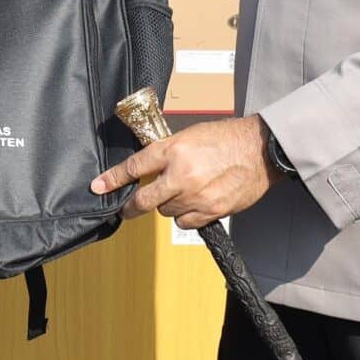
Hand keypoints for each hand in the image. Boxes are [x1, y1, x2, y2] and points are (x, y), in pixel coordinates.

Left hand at [91, 116, 278, 229]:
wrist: (260, 150)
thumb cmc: (227, 137)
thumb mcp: (191, 135)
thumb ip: (168, 152)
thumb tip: (149, 168)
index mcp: (173, 150)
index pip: (134, 167)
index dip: (112, 179)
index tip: (98, 187)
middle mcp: (181, 175)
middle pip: (144, 201)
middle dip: (131, 207)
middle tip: (126, 210)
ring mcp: (196, 196)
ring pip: (166, 212)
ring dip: (167, 206)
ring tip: (182, 192)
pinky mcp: (211, 211)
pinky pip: (185, 223)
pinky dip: (185, 216)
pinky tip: (194, 203)